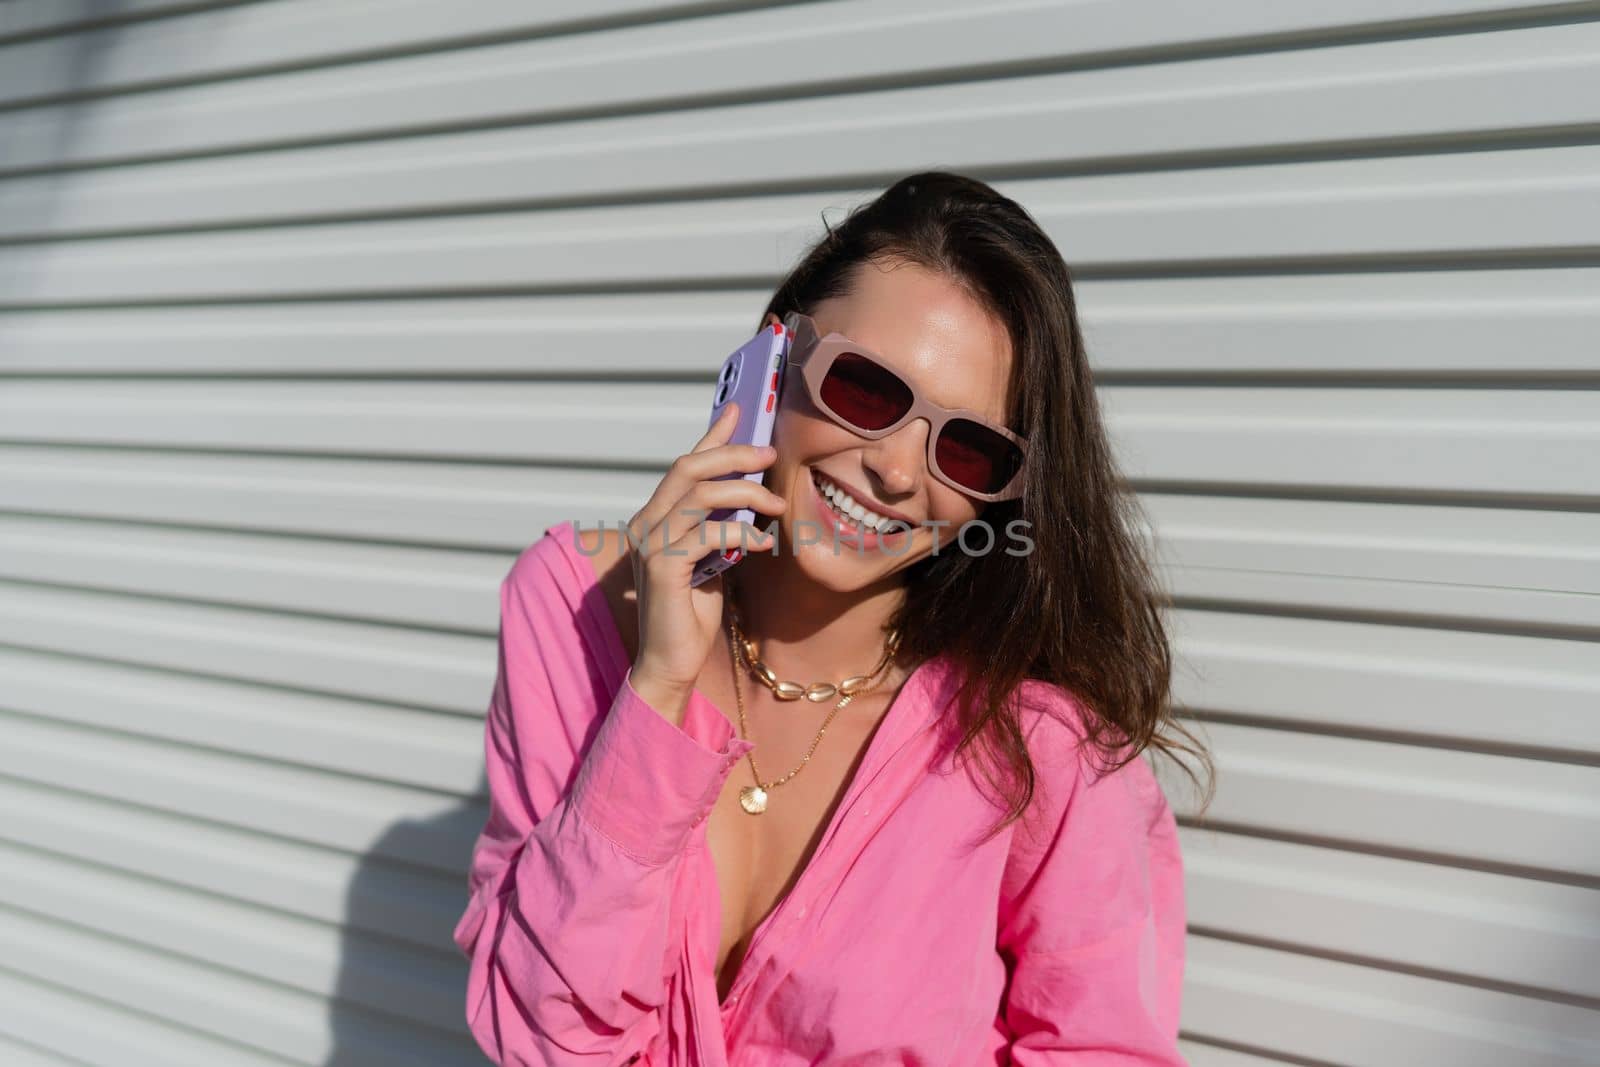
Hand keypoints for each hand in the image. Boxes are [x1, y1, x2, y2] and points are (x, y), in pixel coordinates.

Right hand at [625, 402, 786, 719]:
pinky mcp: (660, 566)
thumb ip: (722, 524)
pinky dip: (742, 534)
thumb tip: (754, 492)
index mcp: (656, 516)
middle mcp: (645, 523)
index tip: (743, 410)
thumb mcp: (714, 557)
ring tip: (777, 504)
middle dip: (733, 454)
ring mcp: (648, 543)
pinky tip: (764, 545)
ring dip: (745, 493)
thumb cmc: (693, 613)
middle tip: (770, 454)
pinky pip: (707, 534)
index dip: (713, 435)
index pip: (687, 464)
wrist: (671, 662)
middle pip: (688, 467)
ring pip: (699, 494)